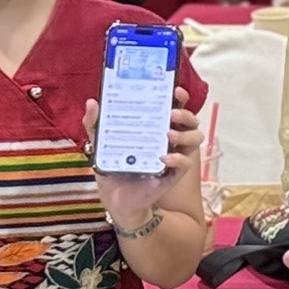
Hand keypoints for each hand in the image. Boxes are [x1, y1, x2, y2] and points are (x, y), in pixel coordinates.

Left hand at [85, 84, 201, 227]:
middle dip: (186, 114)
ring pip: (196, 139)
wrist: (115, 198)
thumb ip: (95, 124)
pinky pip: (186, 164)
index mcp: (156, 127)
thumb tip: (92, 102)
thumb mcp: (101, 143)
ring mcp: (174, 155)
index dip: (180, 97)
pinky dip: (177, 159)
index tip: (176, 90)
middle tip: (171, 114)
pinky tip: (162, 158)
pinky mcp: (173, 174)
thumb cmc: (113, 167)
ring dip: (185, 135)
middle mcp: (169, 139)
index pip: (174, 107)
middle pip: (191, 121)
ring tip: (167, 135)